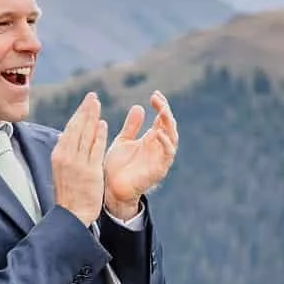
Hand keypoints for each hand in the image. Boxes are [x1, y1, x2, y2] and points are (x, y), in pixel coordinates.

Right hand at [50, 92, 107, 224]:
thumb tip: (63, 136)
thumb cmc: (69, 192)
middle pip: (77, 127)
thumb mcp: (61, 169)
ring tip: (97, 104)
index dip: (78, 114)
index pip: (70, 129)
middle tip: (92, 96)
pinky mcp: (90, 170)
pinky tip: (103, 124)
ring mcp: (78, 163)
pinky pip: (95, 148)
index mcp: (59, 155)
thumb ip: (65, 152)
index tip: (85, 103)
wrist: (72, 213)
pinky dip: (99, 135)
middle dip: (85, 110)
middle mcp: (66, 156)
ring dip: (92, 117)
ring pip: (85, 134)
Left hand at [102, 90, 178, 219]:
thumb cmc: (117, 167)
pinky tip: (157, 132)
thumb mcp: (123, 141)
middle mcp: (158, 147)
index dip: (161, 106)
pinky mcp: (160, 169)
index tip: (154, 94)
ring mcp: (160, 158)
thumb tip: (139, 107)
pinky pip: (168, 154)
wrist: (111, 189)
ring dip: (168, 123)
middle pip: (169, 125)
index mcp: (150, 139)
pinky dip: (165, 142)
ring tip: (161, 111)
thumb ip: (132, 126)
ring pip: (172, 137)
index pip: (161, 119)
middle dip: (165, 110)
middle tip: (157, 98)